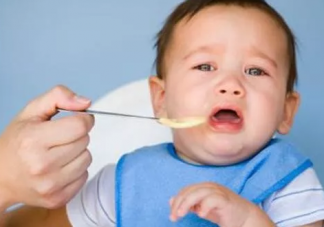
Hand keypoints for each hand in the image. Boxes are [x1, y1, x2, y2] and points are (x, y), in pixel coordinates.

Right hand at [0, 85, 93, 211]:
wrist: (0, 178)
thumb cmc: (17, 141)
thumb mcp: (32, 112)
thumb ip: (59, 97)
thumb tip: (86, 103)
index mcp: (33, 140)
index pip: (80, 126)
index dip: (83, 119)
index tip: (77, 120)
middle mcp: (41, 165)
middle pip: (85, 142)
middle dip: (77, 136)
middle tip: (59, 139)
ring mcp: (50, 186)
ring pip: (87, 159)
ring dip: (78, 153)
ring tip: (59, 153)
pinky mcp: (57, 199)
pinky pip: (84, 176)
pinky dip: (76, 170)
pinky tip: (59, 168)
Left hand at [169, 182, 274, 226]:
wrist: (246, 218)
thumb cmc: (223, 212)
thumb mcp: (203, 208)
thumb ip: (190, 204)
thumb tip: (171, 201)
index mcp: (203, 187)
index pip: (185, 191)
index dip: (176, 201)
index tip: (172, 215)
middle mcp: (210, 187)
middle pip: (189, 191)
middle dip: (179, 204)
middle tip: (173, 217)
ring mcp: (218, 192)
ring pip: (198, 193)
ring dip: (186, 204)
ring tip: (181, 215)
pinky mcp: (226, 200)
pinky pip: (213, 199)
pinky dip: (204, 206)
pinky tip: (200, 215)